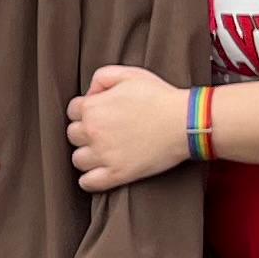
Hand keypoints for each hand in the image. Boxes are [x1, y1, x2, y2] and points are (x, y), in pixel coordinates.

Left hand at [67, 64, 189, 191]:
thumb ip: (101, 78)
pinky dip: (90, 180)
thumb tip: (90, 93)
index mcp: (92, 107)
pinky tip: (99, 173)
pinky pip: (88, 183)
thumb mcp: (129, 74)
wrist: (185, 122)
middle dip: (85, 132)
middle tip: (104, 131)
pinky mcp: (117, 174)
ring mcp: (104, 155)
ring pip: (78, 159)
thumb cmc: (159, 96)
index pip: (73, 111)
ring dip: (87, 155)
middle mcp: (92, 132)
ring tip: (103, 151)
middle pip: (73, 135)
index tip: (101, 113)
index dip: (87, 110)